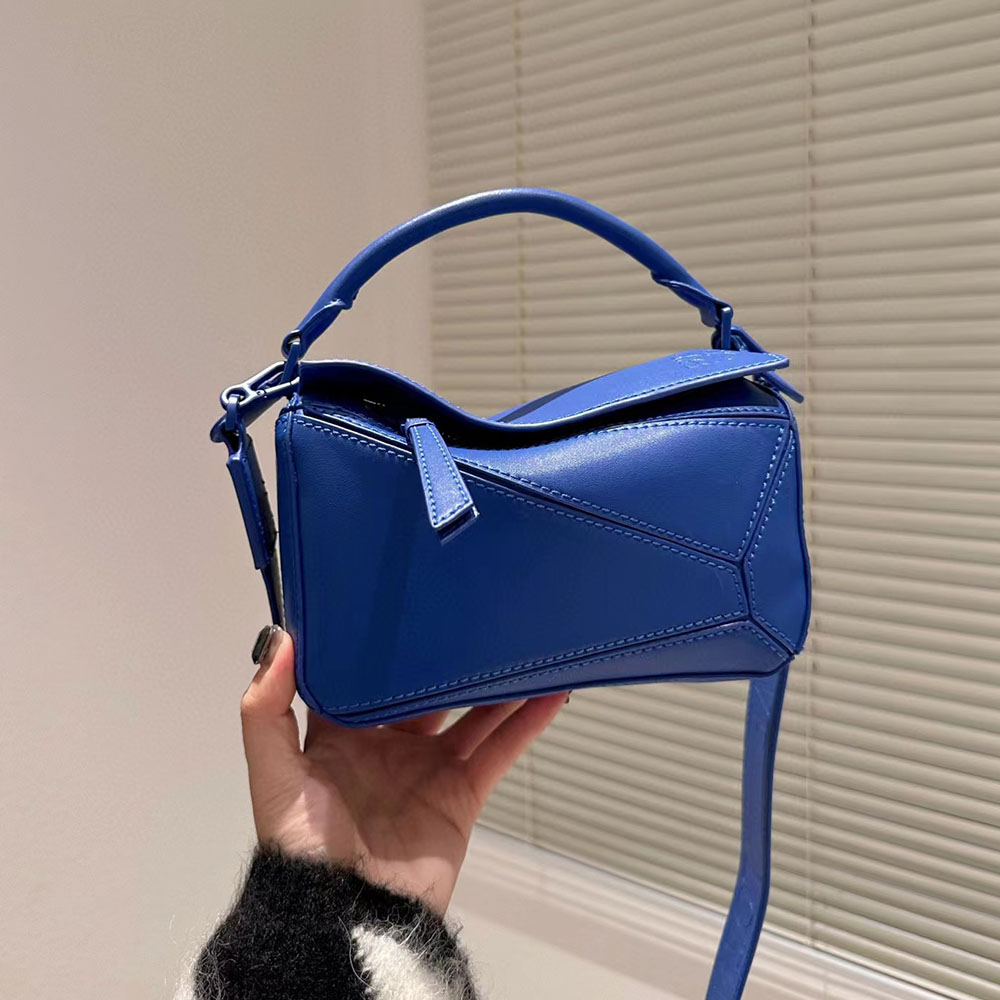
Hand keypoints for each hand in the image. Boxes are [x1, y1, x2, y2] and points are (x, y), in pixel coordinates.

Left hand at [239, 626, 566, 913]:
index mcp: (339, 738)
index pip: (362, 679)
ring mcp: (427, 771)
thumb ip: (266, 708)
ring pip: (471, 714)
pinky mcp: (460, 794)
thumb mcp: (273, 774)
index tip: (396, 608)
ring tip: (514, 645)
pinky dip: (526, 723)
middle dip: (443, 659)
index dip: (378, 648)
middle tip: (465, 617)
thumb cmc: (302, 852)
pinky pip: (499, 751)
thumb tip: (278, 642)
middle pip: (424, 692)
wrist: (349, 917)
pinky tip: (546, 693)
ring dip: (494, 684)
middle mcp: (386, 749)